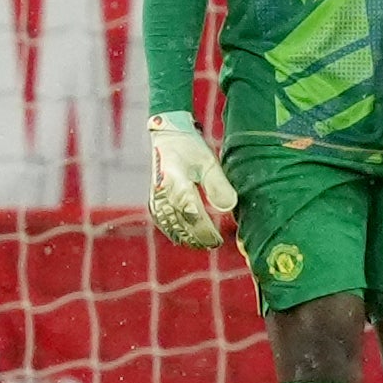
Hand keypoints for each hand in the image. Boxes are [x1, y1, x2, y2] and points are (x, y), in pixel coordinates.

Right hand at [146, 112, 235, 248]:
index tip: (218, 239)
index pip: (190, 211)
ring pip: (170, 225)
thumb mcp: (209, 162)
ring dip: (186, 237)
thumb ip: (218, 185)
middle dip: (198, 236)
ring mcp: (155, 196)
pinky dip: (174, 232)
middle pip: (180, 222)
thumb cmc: (191, 149)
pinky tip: (187, 239)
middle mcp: (162, 191)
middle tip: (216, 244)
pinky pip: (163, 221)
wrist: (167, 137)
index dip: (204, 229)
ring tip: (205, 244)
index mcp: (176, 180)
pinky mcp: (154, 200)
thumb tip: (228, 208)